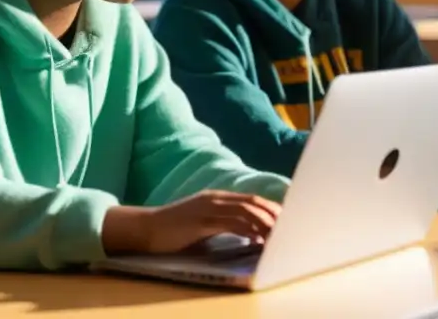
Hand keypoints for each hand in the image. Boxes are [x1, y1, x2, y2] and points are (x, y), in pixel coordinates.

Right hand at [101, 191, 281, 254]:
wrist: (146, 229)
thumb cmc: (175, 231)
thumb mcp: (205, 225)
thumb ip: (226, 225)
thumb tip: (253, 237)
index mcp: (218, 198)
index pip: (252, 200)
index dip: (272, 209)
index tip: (288, 221)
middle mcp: (216, 199)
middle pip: (253, 203)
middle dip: (274, 215)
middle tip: (291, 228)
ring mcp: (208, 208)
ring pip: (245, 211)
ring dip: (264, 224)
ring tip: (279, 236)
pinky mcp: (201, 221)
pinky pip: (230, 223)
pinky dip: (247, 231)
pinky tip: (257, 240)